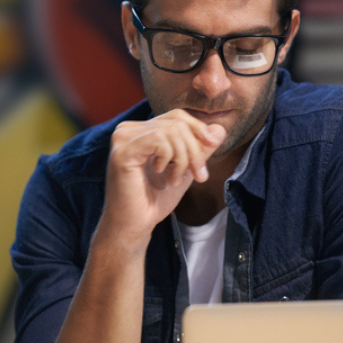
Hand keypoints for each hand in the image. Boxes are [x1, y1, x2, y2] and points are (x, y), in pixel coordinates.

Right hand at [94, 109, 225, 253]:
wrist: (135, 226)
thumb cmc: (154, 200)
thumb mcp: (185, 169)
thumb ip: (200, 149)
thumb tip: (220, 129)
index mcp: (140, 130)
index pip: (177, 117)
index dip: (198, 130)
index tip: (211, 149)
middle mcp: (128, 129)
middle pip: (177, 123)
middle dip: (195, 150)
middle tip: (199, 175)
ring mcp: (122, 138)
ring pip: (171, 131)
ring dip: (184, 158)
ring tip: (177, 180)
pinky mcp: (122, 151)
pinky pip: (159, 140)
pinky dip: (170, 158)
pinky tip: (162, 174)